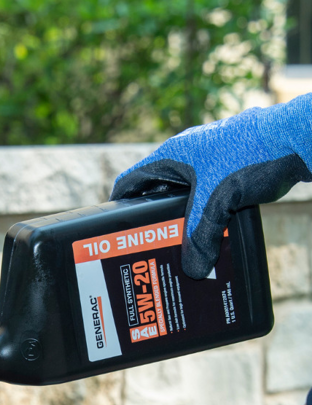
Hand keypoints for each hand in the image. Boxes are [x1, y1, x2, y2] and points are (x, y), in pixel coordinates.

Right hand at [110, 95, 311, 278]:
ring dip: (181, 214)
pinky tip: (212, 227)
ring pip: (185, 190)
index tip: (112, 227)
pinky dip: (204, 208)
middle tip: (145, 242)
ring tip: (179, 241)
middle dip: (151, 215)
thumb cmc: (253, 155)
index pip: (131, 181)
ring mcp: (210, 155)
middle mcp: (187, 152)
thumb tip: (193, 270)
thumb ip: (201, 236)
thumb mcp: (219, 202)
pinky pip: (207, 189)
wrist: (298, 135)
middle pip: (156, 188)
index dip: (118, 204)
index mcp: (172, 154)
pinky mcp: (232, 161)